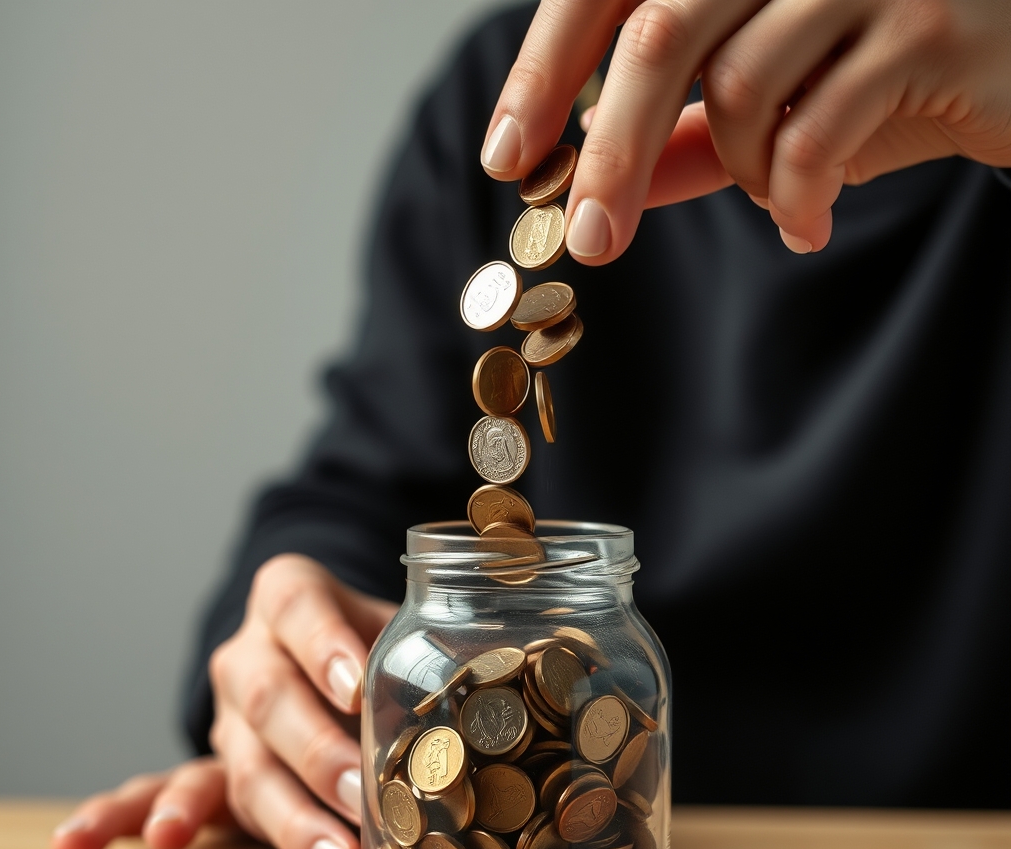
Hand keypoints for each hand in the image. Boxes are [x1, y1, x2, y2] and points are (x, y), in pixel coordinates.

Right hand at [53, 555, 397, 848]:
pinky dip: (167, 815)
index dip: (323, 646)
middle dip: (318, 752)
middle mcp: (250, 650)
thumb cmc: (375, 637)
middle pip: (270, 695)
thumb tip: (491, 687)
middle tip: (363, 796)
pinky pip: (187, 789)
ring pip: (247, 760)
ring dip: (292, 816)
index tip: (355, 689)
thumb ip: (429, 647)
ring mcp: (228, 711)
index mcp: (291, 595)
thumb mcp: (400, 623)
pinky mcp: (218, 765)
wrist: (318, 647)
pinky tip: (145, 842)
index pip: (299, 606)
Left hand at [481, 0, 1010, 254]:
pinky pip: (815, 130)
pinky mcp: (927, 18)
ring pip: (738, 85)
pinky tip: (808, 224)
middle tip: (588, 243)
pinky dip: (795, 195)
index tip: (506, 157)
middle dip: (609, 154)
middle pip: (658, 34)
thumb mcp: (776, 98)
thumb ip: (689, 132)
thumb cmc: (891, 64)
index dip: (546, 71)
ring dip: (740, 172)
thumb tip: (609, 185)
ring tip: (779, 198)